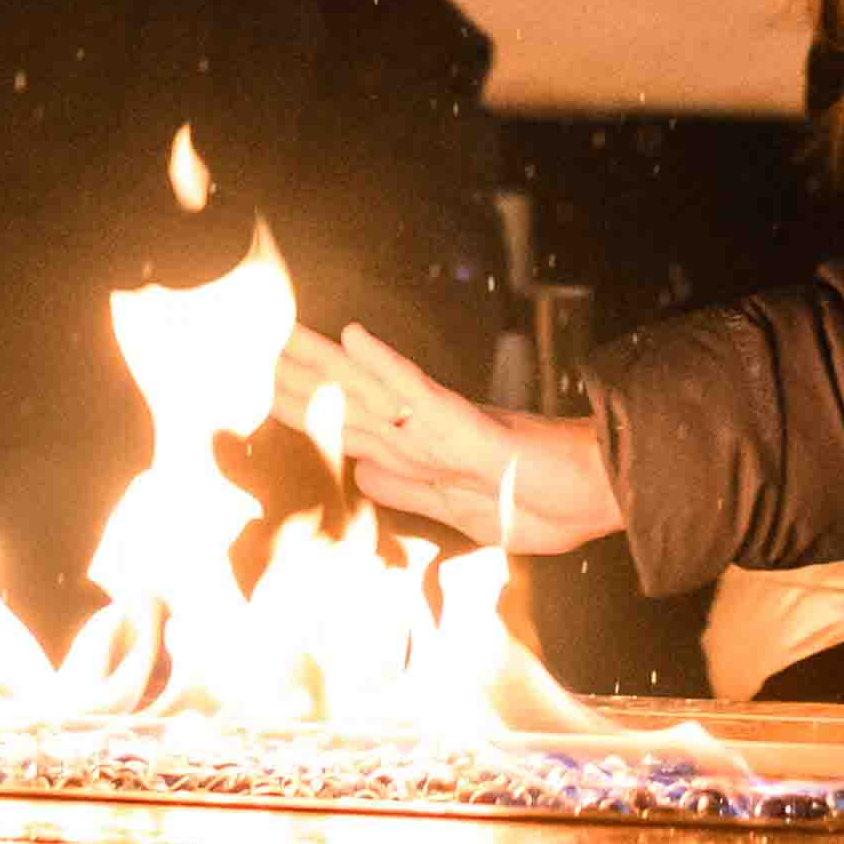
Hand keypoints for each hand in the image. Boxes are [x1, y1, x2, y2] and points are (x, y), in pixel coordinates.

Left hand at [271, 322, 617, 556]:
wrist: (602, 494)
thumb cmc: (544, 501)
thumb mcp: (462, 510)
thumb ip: (411, 489)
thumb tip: (363, 474)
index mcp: (421, 452)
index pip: (346, 426)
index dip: (300, 406)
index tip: (257, 385)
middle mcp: (424, 433)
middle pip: (345, 401)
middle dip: (292, 379)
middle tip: (240, 347)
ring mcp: (445, 427)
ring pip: (371, 389)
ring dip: (321, 363)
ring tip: (277, 334)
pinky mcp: (471, 426)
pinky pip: (422, 393)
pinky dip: (387, 366)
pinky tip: (354, 338)